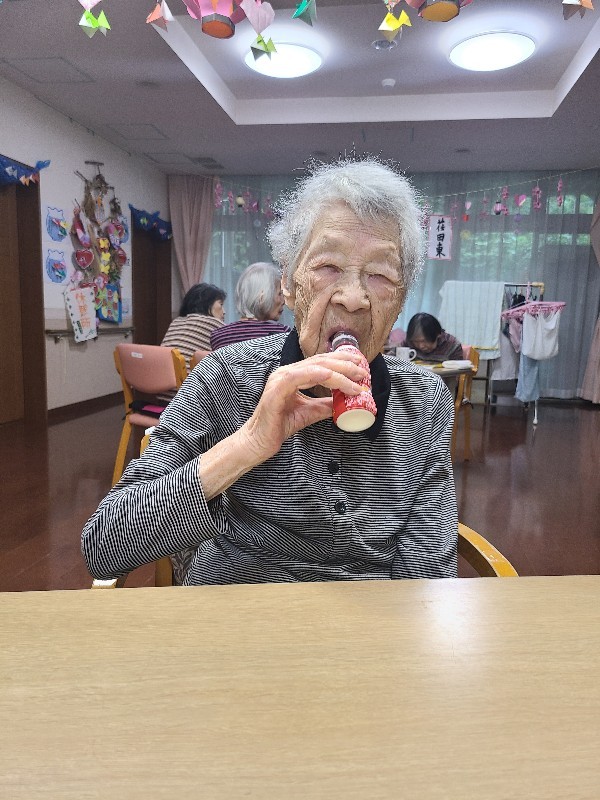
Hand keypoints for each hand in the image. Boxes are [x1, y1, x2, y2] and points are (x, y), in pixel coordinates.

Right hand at [240, 351, 367, 460]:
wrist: (259, 441)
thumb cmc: (279, 425)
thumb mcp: (309, 412)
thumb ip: (325, 405)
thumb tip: (346, 402)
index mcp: (293, 375)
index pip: (321, 363)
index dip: (343, 363)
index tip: (361, 369)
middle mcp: (287, 372)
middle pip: (321, 361)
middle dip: (345, 365)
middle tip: (364, 371)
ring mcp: (281, 379)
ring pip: (315, 368)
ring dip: (339, 372)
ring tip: (356, 378)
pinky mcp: (276, 390)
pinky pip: (299, 377)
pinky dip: (318, 375)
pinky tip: (333, 378)